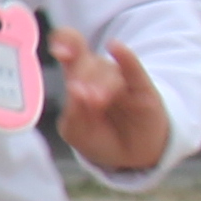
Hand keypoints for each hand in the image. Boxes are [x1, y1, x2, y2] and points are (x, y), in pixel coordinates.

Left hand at [53, 30, 168, 174]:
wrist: (131, 157)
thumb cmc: (99, 139)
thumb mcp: (77, 131)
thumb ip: (73, 113)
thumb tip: (75, 91)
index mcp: (77, 79)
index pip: (69, 50)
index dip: (63, 43)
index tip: (58, 51)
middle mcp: (98, 74)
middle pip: (85, 60)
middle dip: (81, 75)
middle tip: (83, 96)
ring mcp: (121, 79)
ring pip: (107, 69)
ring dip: (99, 83)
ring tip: (96, 102)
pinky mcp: (142, 89)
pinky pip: (133, 69)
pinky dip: (125, 57)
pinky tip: (116, 48)